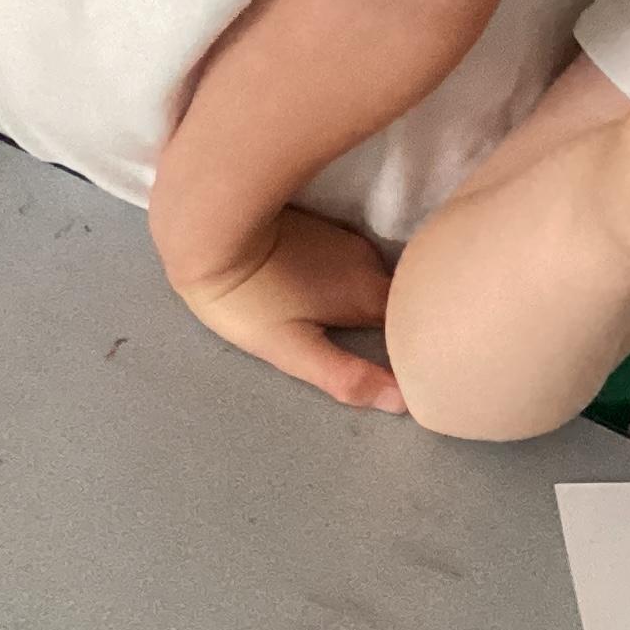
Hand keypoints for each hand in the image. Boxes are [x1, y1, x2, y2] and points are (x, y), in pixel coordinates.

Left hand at [168, 207, 407, 413]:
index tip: (421, 364)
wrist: (209, 229)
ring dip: (370, 299)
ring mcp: (344, 240)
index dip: (419, 343)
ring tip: (356, 325)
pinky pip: (351, 260)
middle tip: (386, 349)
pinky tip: (329, 292)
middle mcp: (366, 261)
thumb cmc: (249, 298)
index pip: (413, 322)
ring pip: (374, 276)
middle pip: (397, 298)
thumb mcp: (292, 349)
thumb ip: (346, 376)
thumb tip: (401, 401)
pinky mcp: (322, 228)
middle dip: (398, 321)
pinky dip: (349, 280)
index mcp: (366, 294)